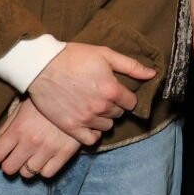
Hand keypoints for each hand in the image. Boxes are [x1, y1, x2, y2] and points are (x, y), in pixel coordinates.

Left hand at [0, 98, 83, 178]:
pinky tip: (45, 161)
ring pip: (27, 174)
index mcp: (18, 129)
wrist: (77, 94)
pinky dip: (43, 170)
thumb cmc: (46, 99)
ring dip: (26, 168)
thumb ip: (8, 126)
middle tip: (13, 160)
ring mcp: (49, 149)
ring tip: (30, 159)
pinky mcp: (65, 153)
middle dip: (8, 165)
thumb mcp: (22, 107)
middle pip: (9, 169)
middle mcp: (31, 142)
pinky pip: (47, 174)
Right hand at [26, 43, 155, 145]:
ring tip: (93, 107)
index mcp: (112, 90)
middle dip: (114, 106)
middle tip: (101, 96)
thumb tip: (152, 74)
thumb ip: (131, 66)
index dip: (125, 96)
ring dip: (103, 118)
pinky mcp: (70, 127)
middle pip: (118, 114)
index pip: (131, 103)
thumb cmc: (74, 57)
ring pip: (106, 126)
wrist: (41, 66)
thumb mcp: (105, 54)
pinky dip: (92, 133)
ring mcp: (85, 119)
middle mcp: (101, 107)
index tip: (116, 91)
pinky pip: (91, 140)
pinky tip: (88, 123)